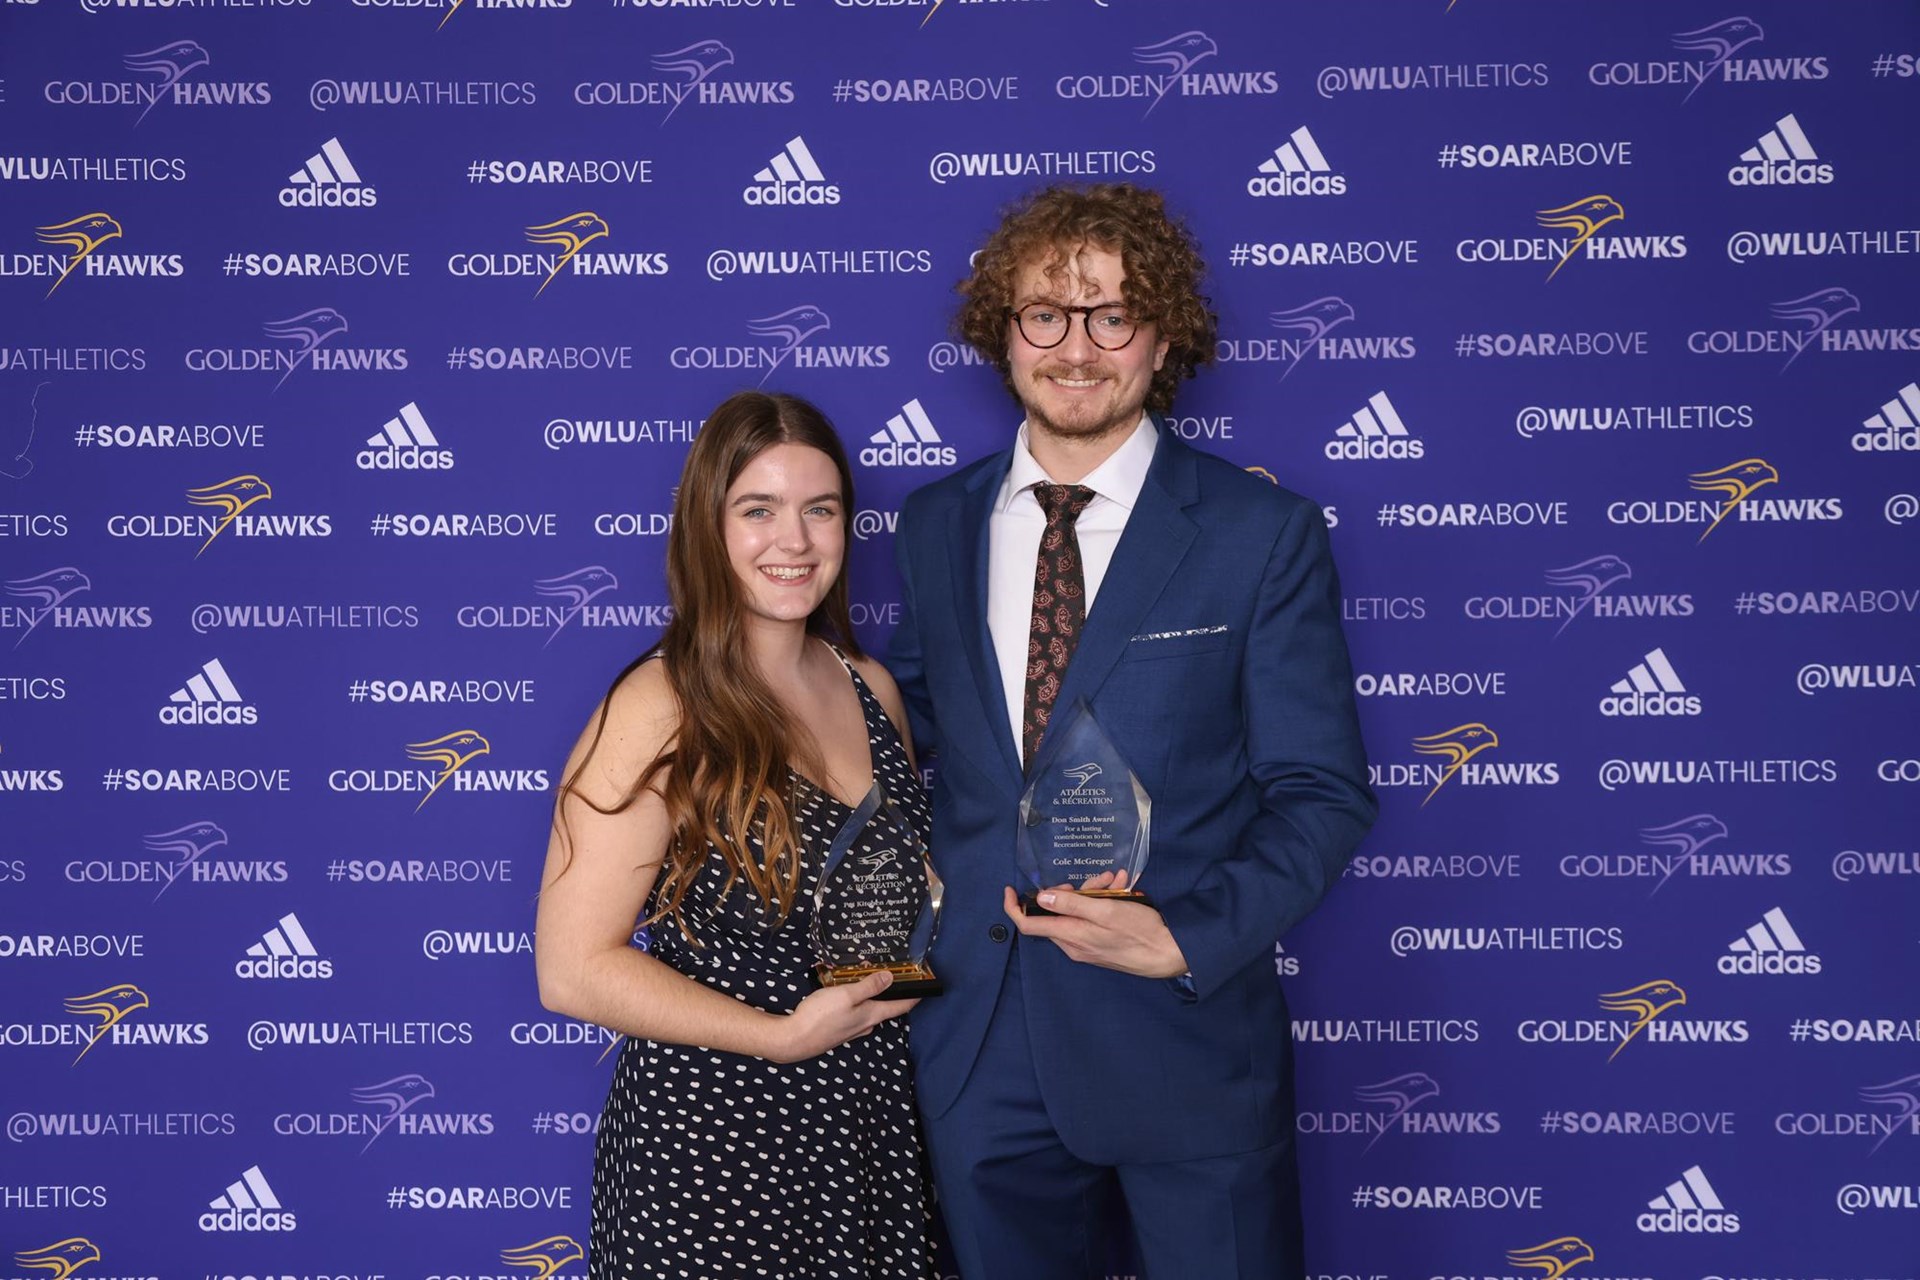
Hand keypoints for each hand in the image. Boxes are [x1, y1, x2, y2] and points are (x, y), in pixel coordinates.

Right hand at [768, 970, 917, 1062]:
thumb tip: (891, 978)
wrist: (794, 1040)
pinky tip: (847, 996)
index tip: (926, 988)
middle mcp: (865, 1025)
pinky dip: (857, 1003)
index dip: (915, 996)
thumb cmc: (820, 1016)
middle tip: (894, 975)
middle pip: (886, 1008)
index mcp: (871, 1015)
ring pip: (869, 1012)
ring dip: (872, 997)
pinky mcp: (839, 1031)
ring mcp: (852, 1030)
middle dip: (892, 993)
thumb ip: (869, 986)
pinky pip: (855, 1015)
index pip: (901, 1006)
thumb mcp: (846, 995)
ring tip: (868, 980)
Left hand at [1003, 880, 1187, 978]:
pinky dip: (1103, 903)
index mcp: (1070, 936)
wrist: (1169, 955)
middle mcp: (1074, 945)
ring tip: (1118, 882)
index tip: (1009, 889)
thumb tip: (1041, 897)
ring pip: (1078, 913)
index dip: (1013, 907)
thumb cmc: (1139, 931)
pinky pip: (1092, 920)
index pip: (1028, 925)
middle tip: (1100, 879)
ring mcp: (1087, 947)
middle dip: (1074, 890)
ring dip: (1095, 893)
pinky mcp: (1101, 946)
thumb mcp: (1105, 910)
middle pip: (1058, 912)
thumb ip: (1071, 904)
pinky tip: (1123, 890)